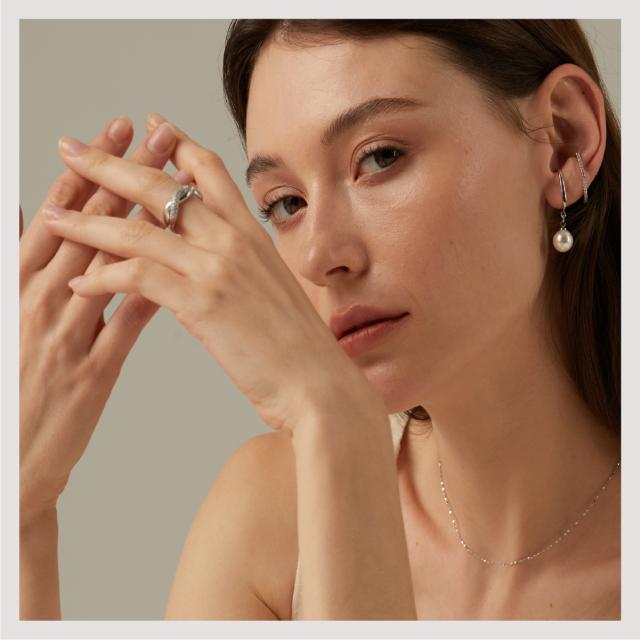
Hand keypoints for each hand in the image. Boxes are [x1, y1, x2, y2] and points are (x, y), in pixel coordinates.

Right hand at [20, 116, 179, 524]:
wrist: (5, 465)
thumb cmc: (9, 393)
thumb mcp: (10, 322)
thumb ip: (28, 272)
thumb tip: (37, 222)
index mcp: (16, 286)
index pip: (58, 212)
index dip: (90, 167)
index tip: (116, 131)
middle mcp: (38, 301)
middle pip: (88, 223)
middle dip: (122, 174)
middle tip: (152, 132)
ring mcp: (64, 335)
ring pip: (107, 262)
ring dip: (142, 218)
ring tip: (172, 183)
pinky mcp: (91, 372)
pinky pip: (125, 322)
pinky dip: (150, 287)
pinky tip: (178, 261)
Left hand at [41, 115, 374, 434]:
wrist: (316, 380)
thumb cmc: (296, 343)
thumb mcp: (271, 285)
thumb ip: (241, 259)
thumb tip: (212, 251)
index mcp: (252, 233)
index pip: (209, 169)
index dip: (177, 141)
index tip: (151, 124)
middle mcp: (234, 240)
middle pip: (162, 187)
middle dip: (110, 165)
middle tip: (73, 149)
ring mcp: (218, 268)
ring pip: (139, 230)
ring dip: (88, 223)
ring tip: (54, 217)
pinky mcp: (202, 301)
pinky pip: (138, 276)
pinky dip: (103, 278)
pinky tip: (83, 283)